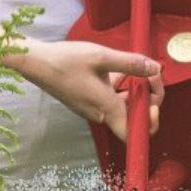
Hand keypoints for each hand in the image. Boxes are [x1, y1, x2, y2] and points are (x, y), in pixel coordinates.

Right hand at [8, 40, 163, 141]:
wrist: (34, 62)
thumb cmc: (65, 61)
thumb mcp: (101, 57)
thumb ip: (130, 63)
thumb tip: (156, 68)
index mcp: (106, 108)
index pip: (134, 133)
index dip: (149, 122)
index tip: (152, 99)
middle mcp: (100, 114)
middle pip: (132, 115)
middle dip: (145, 95)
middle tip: (147, 72)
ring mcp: (91, 108)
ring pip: (121, 105)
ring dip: (131, 88)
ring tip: (130, 66)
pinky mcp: (85, 101)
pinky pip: (108, 99)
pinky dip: (116, 86)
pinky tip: (112, 67)